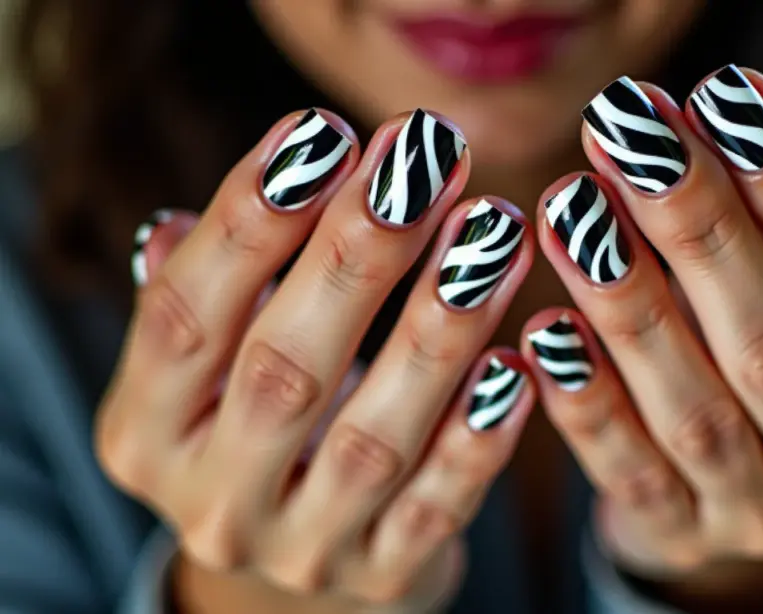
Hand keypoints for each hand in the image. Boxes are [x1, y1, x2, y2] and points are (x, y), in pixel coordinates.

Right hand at [98, 108, 536, 612]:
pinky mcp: (383, 579)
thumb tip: (216, 204)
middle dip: (359, 254)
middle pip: (284, 369)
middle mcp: (215, 500)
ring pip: (375, 437)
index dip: (250, 221)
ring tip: (495, 230)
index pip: (184, 316)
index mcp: (147, 432)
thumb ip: (212, 292)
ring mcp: (302, 551)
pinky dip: (478, 435)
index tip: (322, 132)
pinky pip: (437, 508)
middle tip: (426, 158)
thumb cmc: (258, 430)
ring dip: (440, 326)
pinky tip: (518, 361)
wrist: (296, 571)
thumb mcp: (209, 371)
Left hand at [523, 66, 762, 610]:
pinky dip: (587, 403)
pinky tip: (543, 331)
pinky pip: (631, 474)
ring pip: (695, 412)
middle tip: (624, 134)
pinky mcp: (688, 537)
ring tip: (569, 211)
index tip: (722, 96)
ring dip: (627, 306)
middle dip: (697, 229)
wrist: (756, 474)